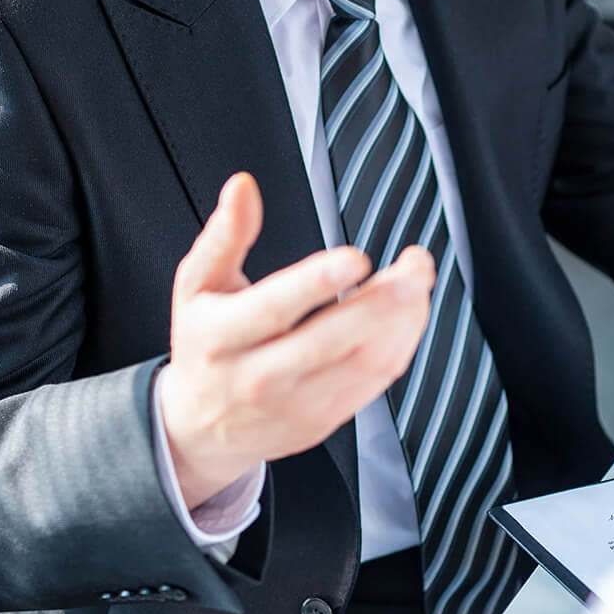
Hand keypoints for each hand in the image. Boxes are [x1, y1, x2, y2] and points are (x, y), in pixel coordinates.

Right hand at [158, 172, 434, 508]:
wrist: (201, 427)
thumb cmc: (203, 344)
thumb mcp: (196, 285)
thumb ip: (225, 234)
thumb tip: (242, 186)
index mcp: (222, 336)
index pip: (274, 309)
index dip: (317, 282)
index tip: (356, 257)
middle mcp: (259, 376)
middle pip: (331, 341)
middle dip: (382, 302)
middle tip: (415, 266)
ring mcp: (295, 404)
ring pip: (363, 363)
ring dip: (403, 319)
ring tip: (417, 278)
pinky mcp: (324, 420)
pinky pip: (375, 382)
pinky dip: (401, 342)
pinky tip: (410, 312)